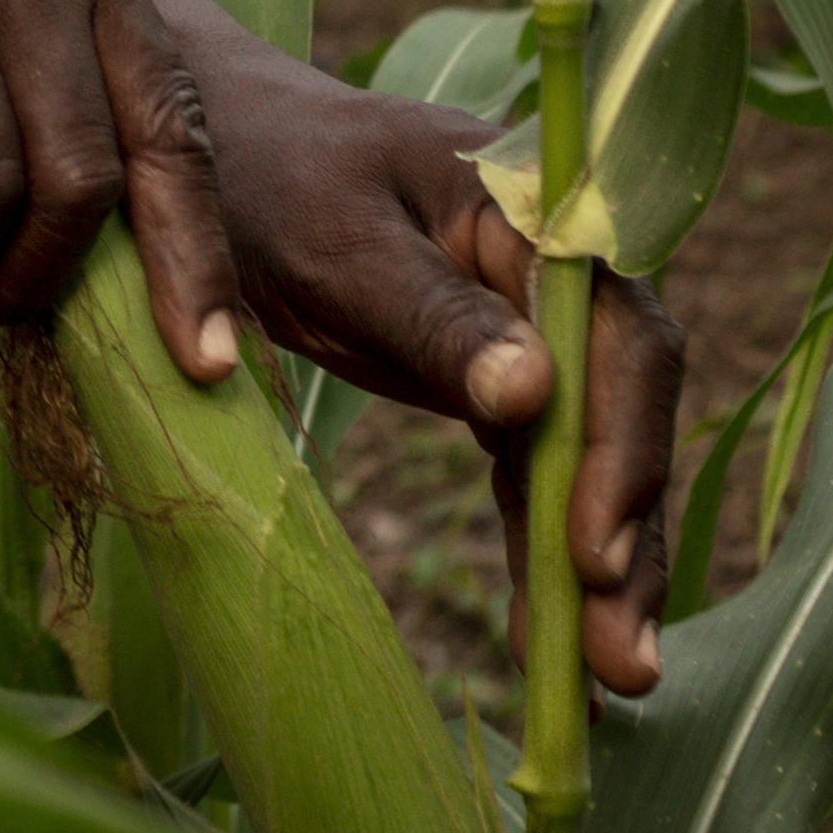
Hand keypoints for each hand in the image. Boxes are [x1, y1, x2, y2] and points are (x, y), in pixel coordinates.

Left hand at [142, 0, 682, 692]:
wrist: (208, 150)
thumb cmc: (262, 177)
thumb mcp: (335, 243)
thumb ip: (431, 315)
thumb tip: (533, 392)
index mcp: (535, 211)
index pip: (616, 338)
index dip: (619, 447)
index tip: (591, 551)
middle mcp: (555, 270)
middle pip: (621, 408)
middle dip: (624, 533)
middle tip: (621, 659)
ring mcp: (529, 328)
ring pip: (587, 453)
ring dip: (598, 565)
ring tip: (606, 682)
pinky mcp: (492, 378)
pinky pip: (535, 468)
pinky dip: (542, 548)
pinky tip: (548, 636)